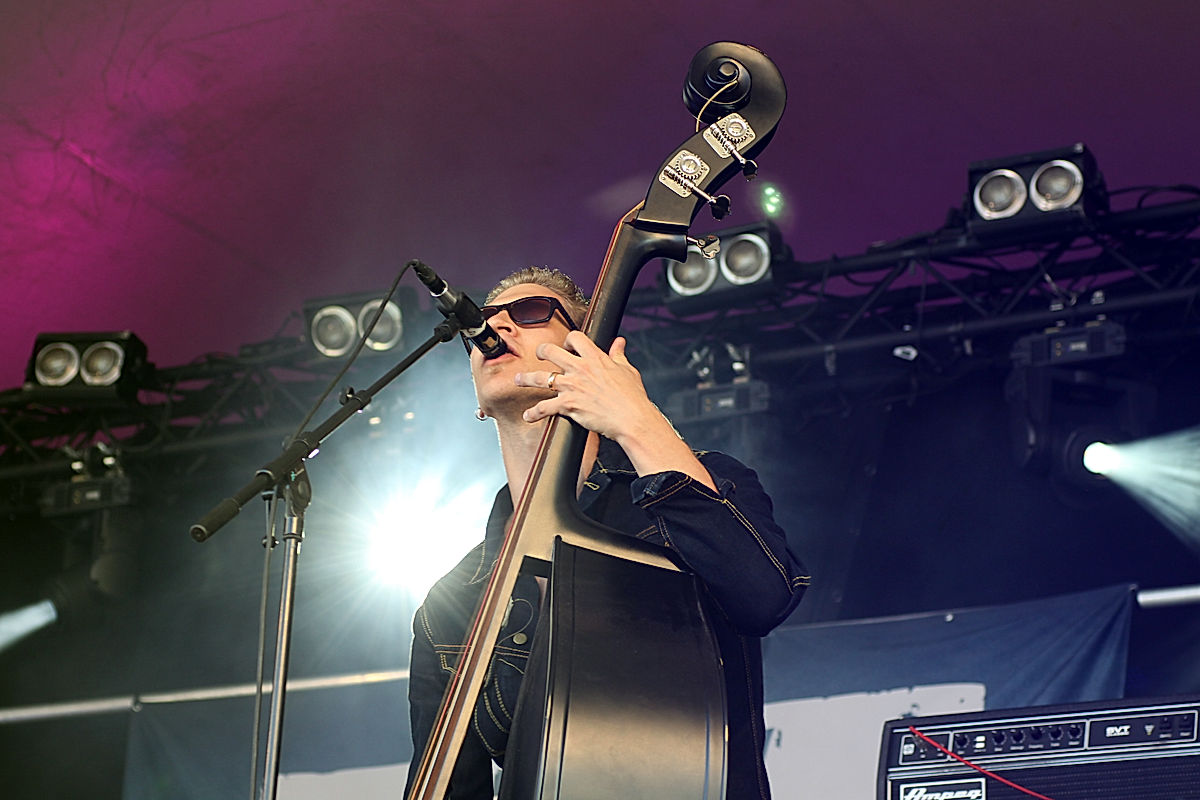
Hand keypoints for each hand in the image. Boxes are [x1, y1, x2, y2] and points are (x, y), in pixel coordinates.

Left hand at [515, 334, 650, 439]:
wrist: (631, 418)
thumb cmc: (632, 397)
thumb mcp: (627, 370)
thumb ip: (618, 355)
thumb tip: (619, 343)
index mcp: (595, 358)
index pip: (575, 337)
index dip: (568, 339)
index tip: (566, 344)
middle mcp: (580, 369)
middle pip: (550, 351)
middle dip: (541, 352)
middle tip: (539, 355)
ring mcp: (572, 386)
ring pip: (540, 378)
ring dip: (526, 379)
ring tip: (518, 379)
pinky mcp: (568, 405)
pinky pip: (544, 407)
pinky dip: (534, 413)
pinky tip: (528, 415)